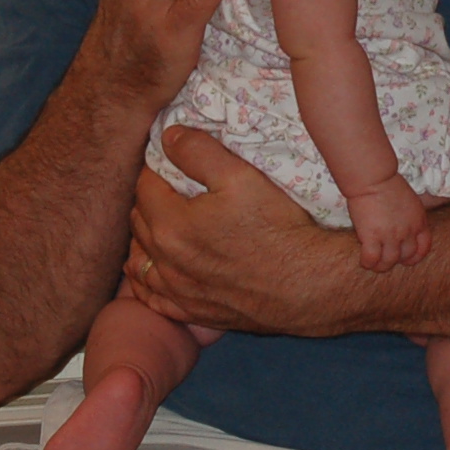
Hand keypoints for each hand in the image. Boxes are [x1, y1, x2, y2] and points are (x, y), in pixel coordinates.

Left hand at [125, 125, 356, 334]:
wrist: (309, 284)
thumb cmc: (278, 228)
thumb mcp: (241, 176)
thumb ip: (198, 151)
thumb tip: (168, 137)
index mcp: (171, 225)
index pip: (145, 185)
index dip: (158, 167)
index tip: (174, 160)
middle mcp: (165, 262)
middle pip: (139, 220)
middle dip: (151, 199)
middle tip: (173, 186)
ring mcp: (176, 292)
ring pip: (139, 259)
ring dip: (145, 237)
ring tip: (164, 222)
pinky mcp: (191, 312)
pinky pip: (150, 296)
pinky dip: (147, 278)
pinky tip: (159, 267)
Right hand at [345, 176, 430, 270]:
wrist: (373, 178)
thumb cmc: (388, 183)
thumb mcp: (410, 200)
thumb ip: (409, 216)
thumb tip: (402, 226)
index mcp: (419, 221)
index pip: (424, 247)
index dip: (415, 256)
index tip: (406, 258)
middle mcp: (407, 232)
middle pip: (406, 256)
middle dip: (397, 260)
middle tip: (386, 257)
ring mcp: (390, 236)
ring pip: (389, 262)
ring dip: (381, 266)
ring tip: (374, 264)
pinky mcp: (372, 237)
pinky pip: (371, 259)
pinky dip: (368, 263)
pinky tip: (364, 260)